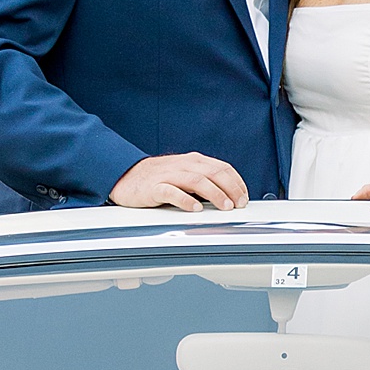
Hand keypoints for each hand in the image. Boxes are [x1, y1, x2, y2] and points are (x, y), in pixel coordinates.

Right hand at [109, 151, 248, 212]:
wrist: (125, 176)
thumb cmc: (158, 178)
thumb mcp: (184, 174)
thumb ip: (204, 180)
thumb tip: (228, 195)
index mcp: (193, 161)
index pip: (222, 167)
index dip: (237, 182)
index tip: (244, 197)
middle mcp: (183, 165)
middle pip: (213, 172)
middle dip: (230, 188)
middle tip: (239, 204)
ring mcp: (168, 175)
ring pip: (197, 180)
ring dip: (214, 193)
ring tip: (224, 206)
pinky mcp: (154, 187)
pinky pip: (171, 192)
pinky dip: (185, 199)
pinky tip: (195, 208)